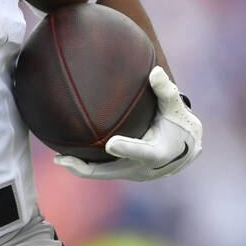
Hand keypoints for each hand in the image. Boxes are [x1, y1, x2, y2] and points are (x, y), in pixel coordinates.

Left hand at [55, 66, 201, 181]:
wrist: (186, 148)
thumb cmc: (178, 123)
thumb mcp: (176, 107)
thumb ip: (166, 90)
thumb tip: (155, 71)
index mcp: (158, 152)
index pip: (142, 152)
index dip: (127, 149)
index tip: (110, 143)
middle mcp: (143, 169)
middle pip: (111, 172)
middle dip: (85, 167)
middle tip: (62, 159)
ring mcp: (132, 174)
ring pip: (103, 174)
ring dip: (81, 168)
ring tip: (59, 158)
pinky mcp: (125, 173)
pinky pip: (103, 171)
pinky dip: (87, 165)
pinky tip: (68, 155)